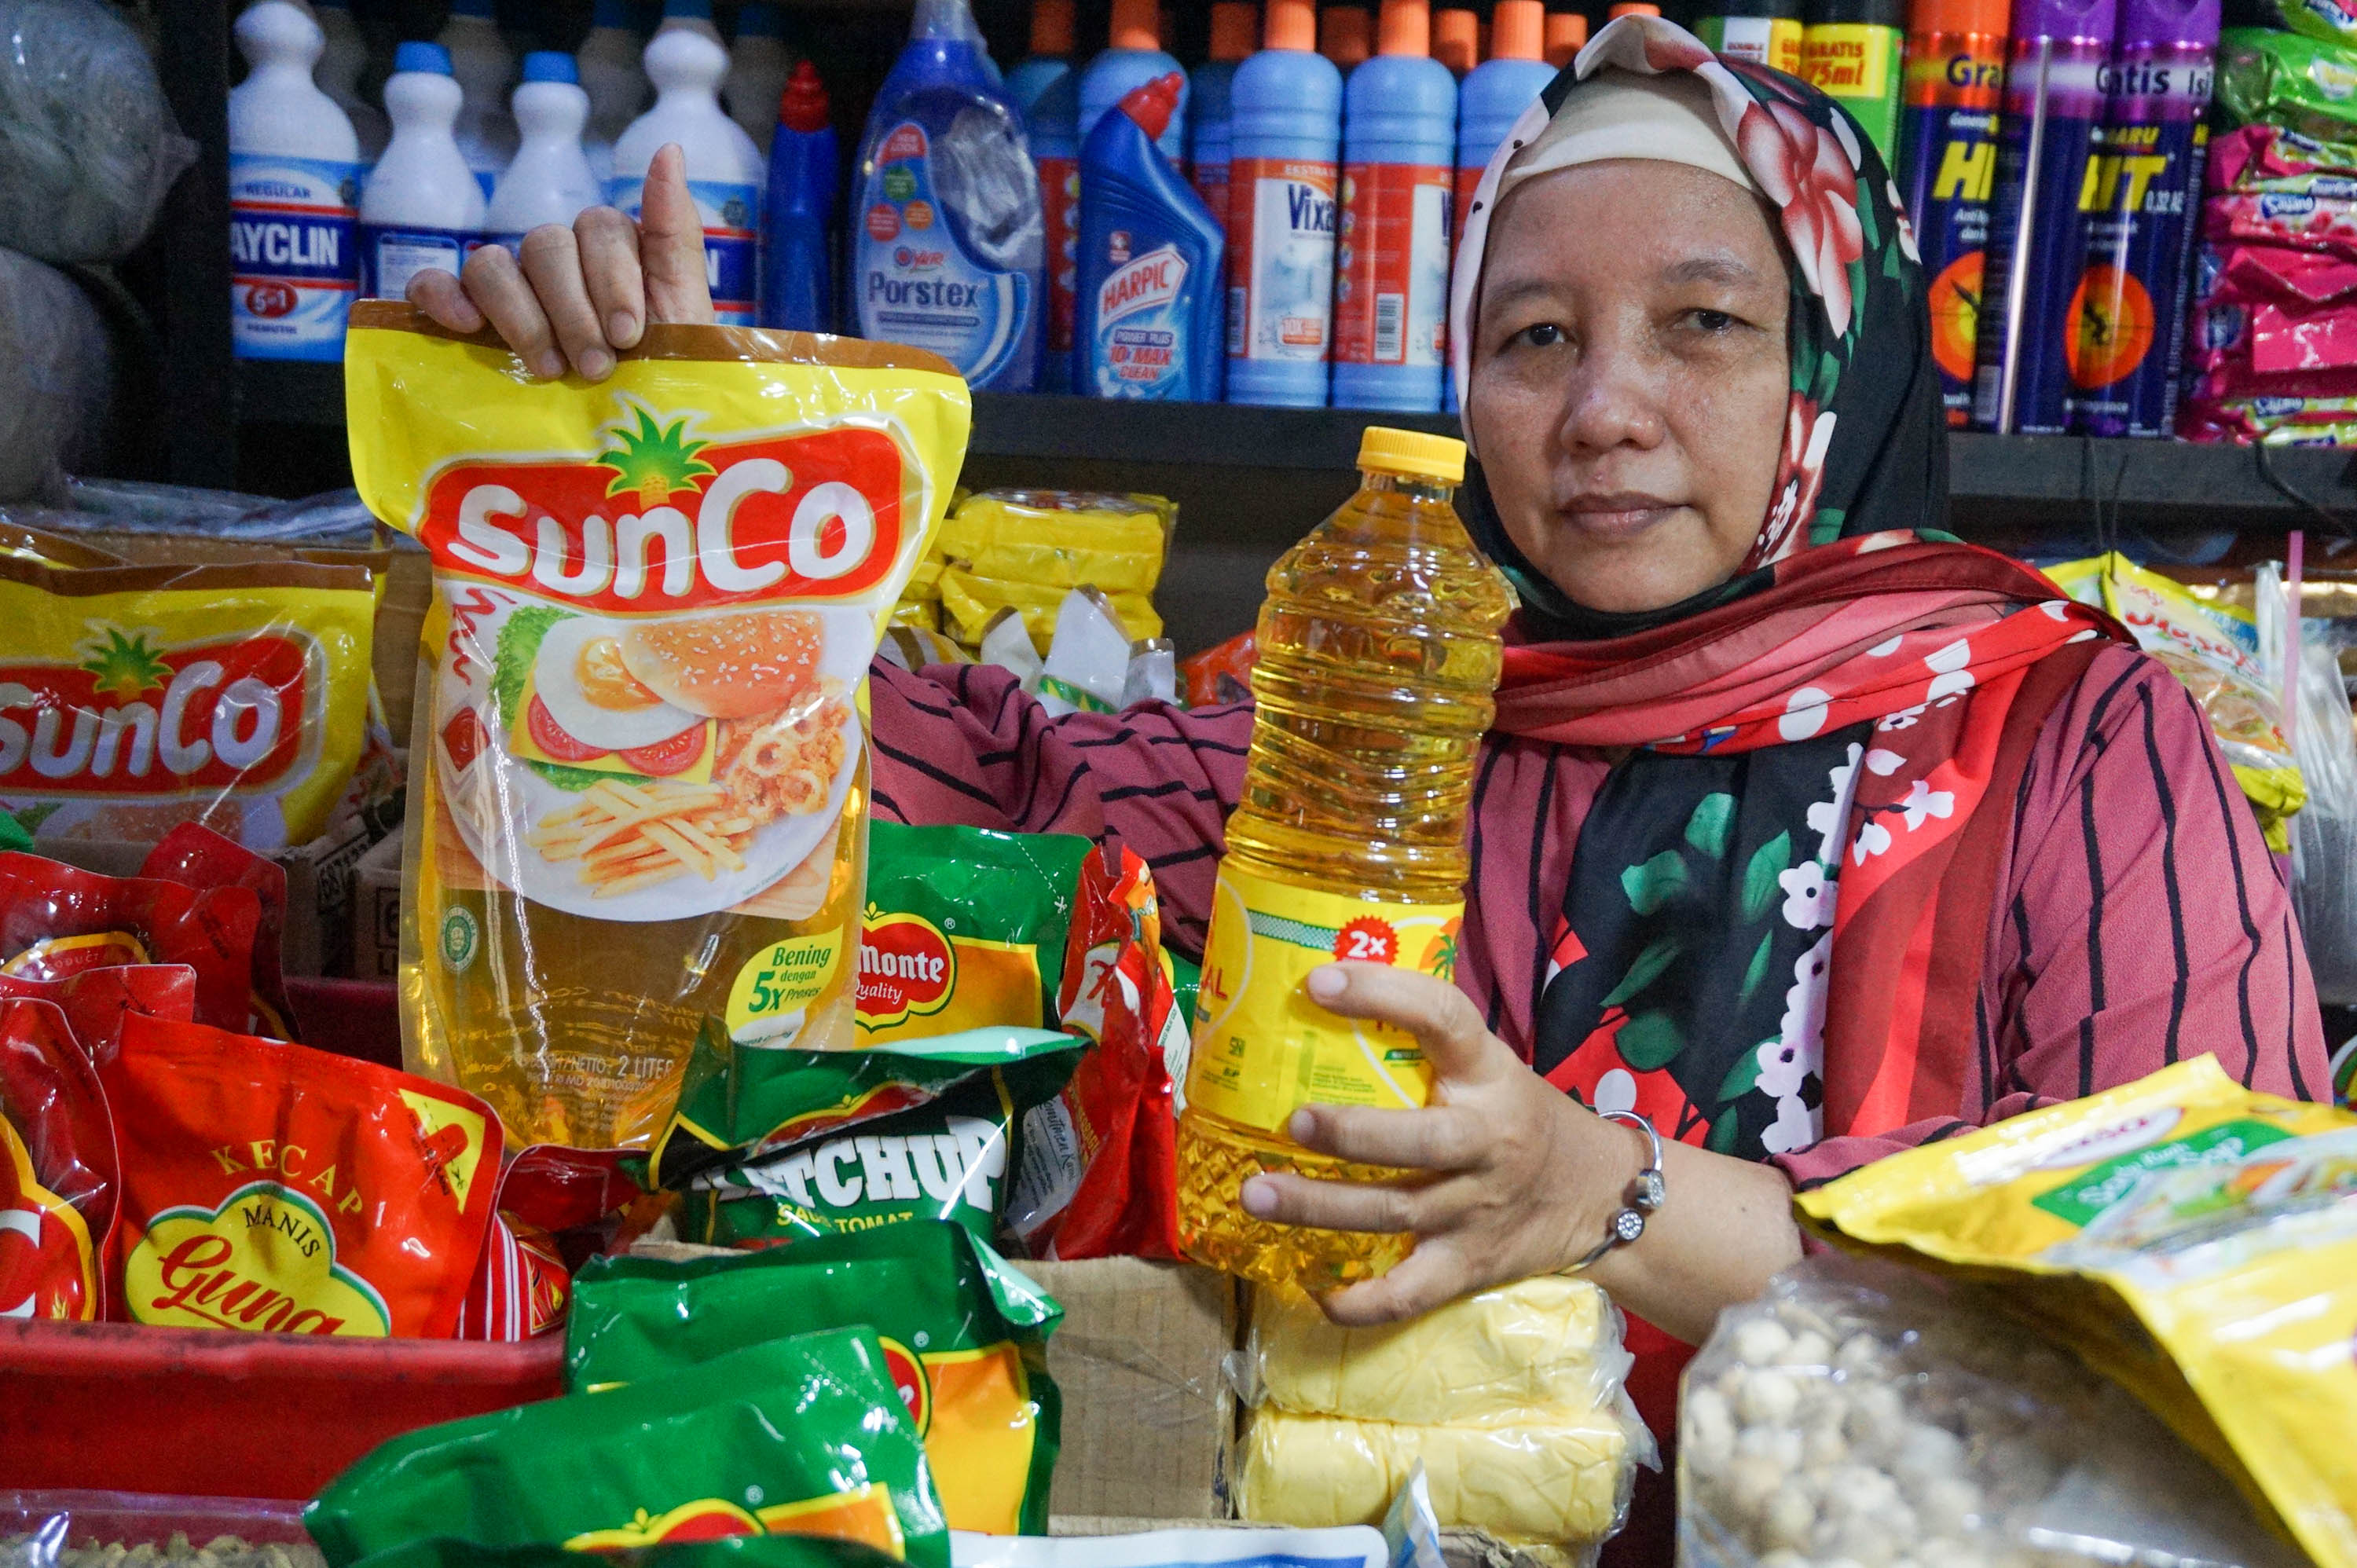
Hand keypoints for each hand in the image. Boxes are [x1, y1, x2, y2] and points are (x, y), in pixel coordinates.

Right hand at [405, 142, 714, 380]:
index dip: (611, 281)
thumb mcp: (686, 308)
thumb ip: (675, 230)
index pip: (598, 228)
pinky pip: (435, 284)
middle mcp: (558, 260)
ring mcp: (510, 286)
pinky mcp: (468, 316)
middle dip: (574, 310)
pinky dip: (442, 296)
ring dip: (522, 318)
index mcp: (610, 251)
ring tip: (550, 369)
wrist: (636, 441)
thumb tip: (669, 147)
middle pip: (545, 244)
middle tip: (597, 365)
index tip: (630, 336)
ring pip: (492, 263)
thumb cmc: (666, 376)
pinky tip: (466, 325)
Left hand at [1238, 961, 1646, 1326]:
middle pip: (1418, 1141)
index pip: (1444, 1019)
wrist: (1602, 1196)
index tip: (1319, 982)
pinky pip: (1409, 1293)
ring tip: (1256, 1196)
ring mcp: (1477, 1208)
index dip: (1384, 995)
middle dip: (1351, 1133)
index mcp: (1490, 1074)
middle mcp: (1487, 1141)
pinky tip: (1314, 1291)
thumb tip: (1324, 992)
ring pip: (1395, 1213)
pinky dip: (1361, 1303)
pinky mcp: (1469, 1266)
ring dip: (1321, 1209)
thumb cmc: (1523, 1118)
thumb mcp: (1494, 1067)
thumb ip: (1431, 1045)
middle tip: (1292, 1121)